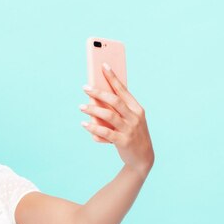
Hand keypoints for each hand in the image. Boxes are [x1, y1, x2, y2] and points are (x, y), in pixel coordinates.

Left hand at [79, 63, 154, 177]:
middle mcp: (134, 117)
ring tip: (81, 106)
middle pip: (114, 101)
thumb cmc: (133, 135)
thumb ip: (117, 110)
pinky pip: (105, 133)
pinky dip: (93, 128)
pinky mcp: (123, 141)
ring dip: (93, 109)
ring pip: (108, 115)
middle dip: (99, 92)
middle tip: (85, 87)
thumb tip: (97, 98)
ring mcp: (129, 129)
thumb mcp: (130, 120)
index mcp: (137, 108)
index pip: (123, 89)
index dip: (113, 77)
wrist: (143, 158)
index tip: (103, 65)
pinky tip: (84, 124)